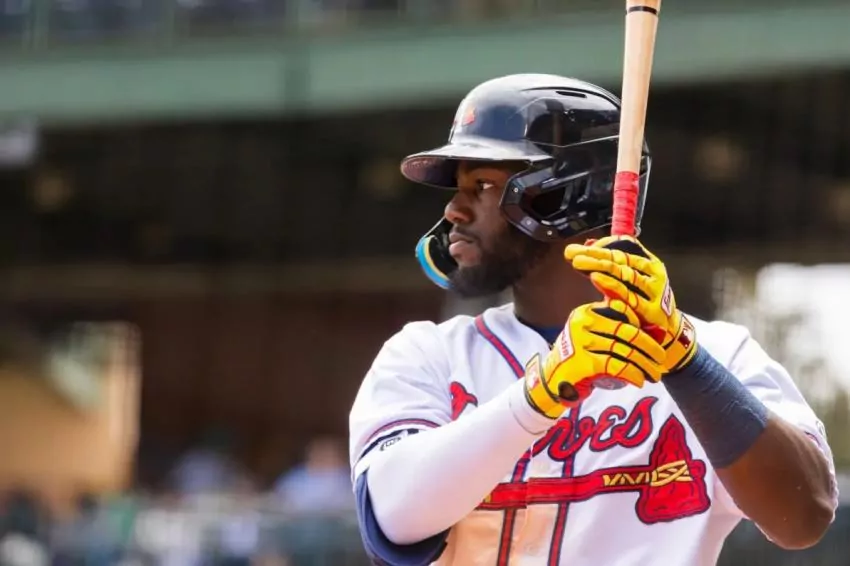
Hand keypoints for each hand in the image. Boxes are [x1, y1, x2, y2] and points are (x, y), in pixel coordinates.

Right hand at [524, 299, 665, 418]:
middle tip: (662, 359)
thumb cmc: (578, 357)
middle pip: (627, 333)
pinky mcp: (583, 362)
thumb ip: (615, 329)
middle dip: (649, 347)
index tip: (657, 341)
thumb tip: (657, 332)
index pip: (622, 313)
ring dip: (644, 365)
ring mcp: (581, 341)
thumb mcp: (592, 335)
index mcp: (586, 311)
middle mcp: (582, 323)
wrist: (551, 379)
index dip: (643, 327)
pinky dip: (632, 374)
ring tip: (655, 375)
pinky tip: (639, 380)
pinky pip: (616, 366)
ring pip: (624, 351)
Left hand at [564, 235, 696, 372]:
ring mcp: (655, 292)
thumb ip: (611, 265)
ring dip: (603, 269)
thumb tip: (584, 248)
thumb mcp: (631, 281)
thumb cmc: (643, 300)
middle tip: (573, 255)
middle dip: (596, 256)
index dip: (599, 247)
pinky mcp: (654, 311)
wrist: (668, 329)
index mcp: (648, 263)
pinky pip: (633, 300)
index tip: (576, 250)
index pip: (623, 247)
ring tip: (582, 265)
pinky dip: (617, 291)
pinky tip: (600, 285)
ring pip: (626, 276)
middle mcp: (653, 274)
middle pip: (621, 261)